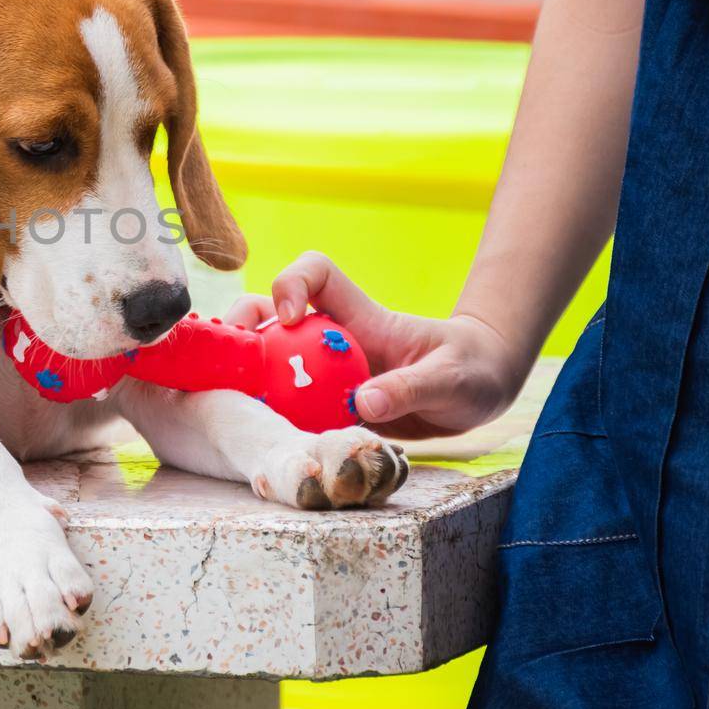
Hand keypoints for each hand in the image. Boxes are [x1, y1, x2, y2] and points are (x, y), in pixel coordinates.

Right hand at [223, 252, 533, 437]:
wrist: (477, 393)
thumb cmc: (470, 370)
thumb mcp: (451, 379)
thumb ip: (410, 388)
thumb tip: (363, 404)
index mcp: (359, 318)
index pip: (315, 274)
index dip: (292, 283)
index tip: (290, 318)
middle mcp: (331, 339)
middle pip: (268, 313)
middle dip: (240, 327)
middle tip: (231, 362)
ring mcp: (324, 371)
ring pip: (267, 358)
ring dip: (243, 374)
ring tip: (230, 400)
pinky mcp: (326, 404)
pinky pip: (285, 403)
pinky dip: (265, 414)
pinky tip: (259, 434)